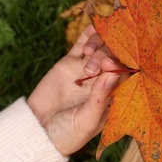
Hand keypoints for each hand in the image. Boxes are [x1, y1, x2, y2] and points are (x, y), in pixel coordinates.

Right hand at [26, 24, 129, 155]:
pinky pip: (82, 44)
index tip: (109, 67)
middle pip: (114, 60)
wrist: (37, 131)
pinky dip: (90, 34)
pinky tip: (93, 27)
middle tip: (97, 65)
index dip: (120, 68)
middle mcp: (102, 82)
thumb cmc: (67, 134)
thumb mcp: (86, 120)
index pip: (124, 77)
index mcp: (112, 98)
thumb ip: (100, 98)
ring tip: (87, 59)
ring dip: (98, 48)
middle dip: (108, 57)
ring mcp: (86, 71)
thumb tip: (114, 73)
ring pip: (100, 50)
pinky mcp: (69, 63)